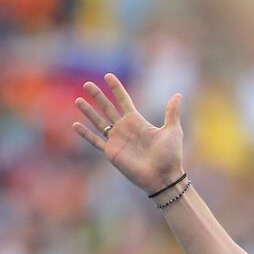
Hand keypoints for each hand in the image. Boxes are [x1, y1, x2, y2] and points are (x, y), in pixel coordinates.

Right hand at [73, 74, 184, 194]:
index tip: (108, 76)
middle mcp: (125, 129)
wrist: (164, 177)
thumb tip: (178, 95)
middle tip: (87, 84)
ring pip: (99, 122)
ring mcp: (117, 140)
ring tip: (78, 100)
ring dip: (88, 111)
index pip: (124, 101)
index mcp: (138, 121)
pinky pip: (95, 141)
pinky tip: (75, 125)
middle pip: (108, 108)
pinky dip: (85, 134)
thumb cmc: (170, 156)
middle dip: (98, 96)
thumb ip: (171, 112)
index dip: (116, 89)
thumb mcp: (173, 131)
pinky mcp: (112, 152)